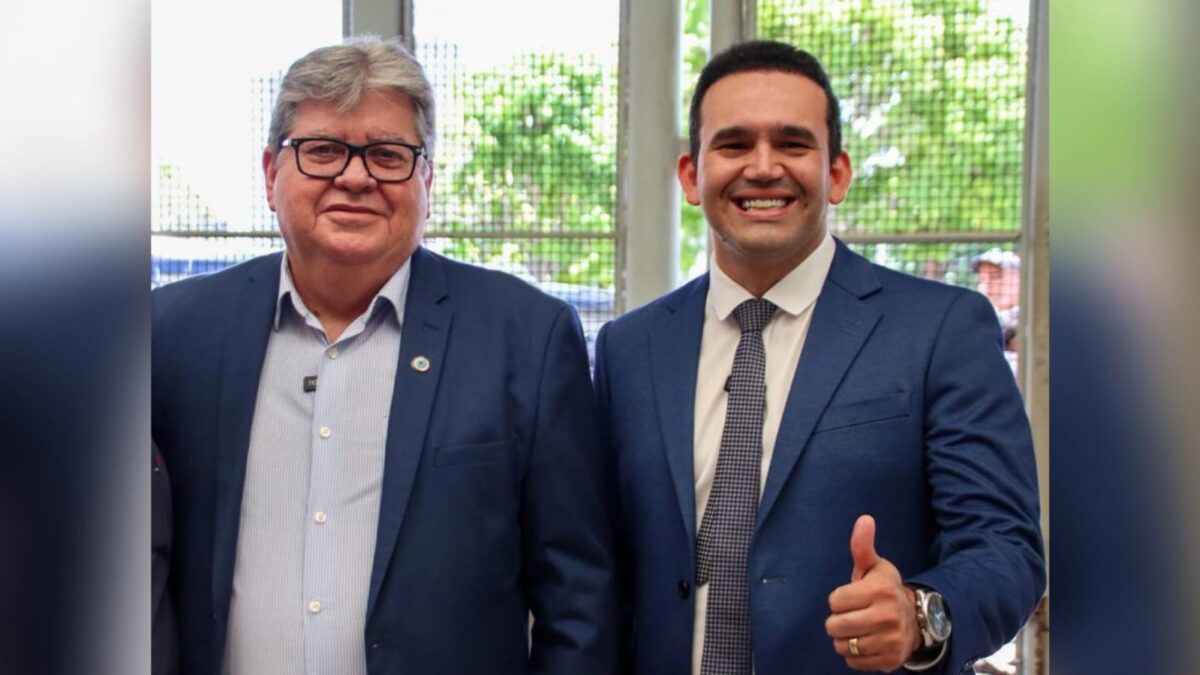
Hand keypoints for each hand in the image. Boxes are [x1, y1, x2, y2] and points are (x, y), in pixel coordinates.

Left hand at [825, 515, 921, 671]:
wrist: (915, 620)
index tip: (853, 597)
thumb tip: (864, 519)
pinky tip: (866, 642)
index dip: (839, 599)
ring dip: (844, 639)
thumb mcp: (875, 567)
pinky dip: (854, 655)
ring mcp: (889, 640)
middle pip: (834, 626)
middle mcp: (886, 616)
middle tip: (853, 615)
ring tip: (859, 629)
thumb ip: (862, 546)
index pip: (835, 601)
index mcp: (879, 590)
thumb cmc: (885, 590)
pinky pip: (853, 662)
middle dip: (838, 621)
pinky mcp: (890, 660)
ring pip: (842, 646)